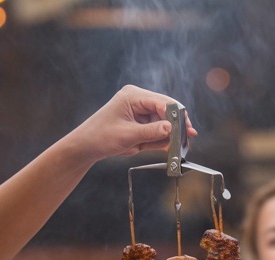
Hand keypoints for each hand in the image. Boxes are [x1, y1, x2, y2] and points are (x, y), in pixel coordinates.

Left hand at [72, 85, 196, 160]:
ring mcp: (139, 112)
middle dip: (176, 125)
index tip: (186, 128)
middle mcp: (138, 100)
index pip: (162, 102)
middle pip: (165, 110)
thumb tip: (171, 128)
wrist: (86, 146)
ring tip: (178, 146)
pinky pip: (156, 129)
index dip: (176, 115)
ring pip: (163, 122)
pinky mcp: (140, 123)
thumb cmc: (100, 137)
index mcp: (133, 96)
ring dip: (169, 134)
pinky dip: (162, 139)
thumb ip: (151, 132)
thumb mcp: (128, 135)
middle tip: (188, 138)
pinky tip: (167, 147)